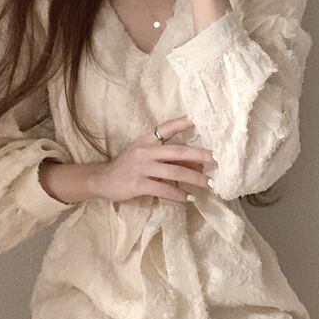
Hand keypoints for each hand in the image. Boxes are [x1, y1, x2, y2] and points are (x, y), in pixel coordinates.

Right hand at [97, 115, 215, 202]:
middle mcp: (145, 152)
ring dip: (194, 178)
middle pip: (177, 152)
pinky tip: (189, 198)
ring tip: (208, 184)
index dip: (180, 123)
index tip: (195, 120)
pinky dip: (178, 195)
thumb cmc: (128, 165)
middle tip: (215, 160)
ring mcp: (142, 168)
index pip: (165, 128)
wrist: (103, 178)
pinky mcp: (138, 184)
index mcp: (146, 141)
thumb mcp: (144, 154)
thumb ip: (166, 156)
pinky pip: (163, 190)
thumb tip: (196, 163)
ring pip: (174, 172)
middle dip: (199, 156)